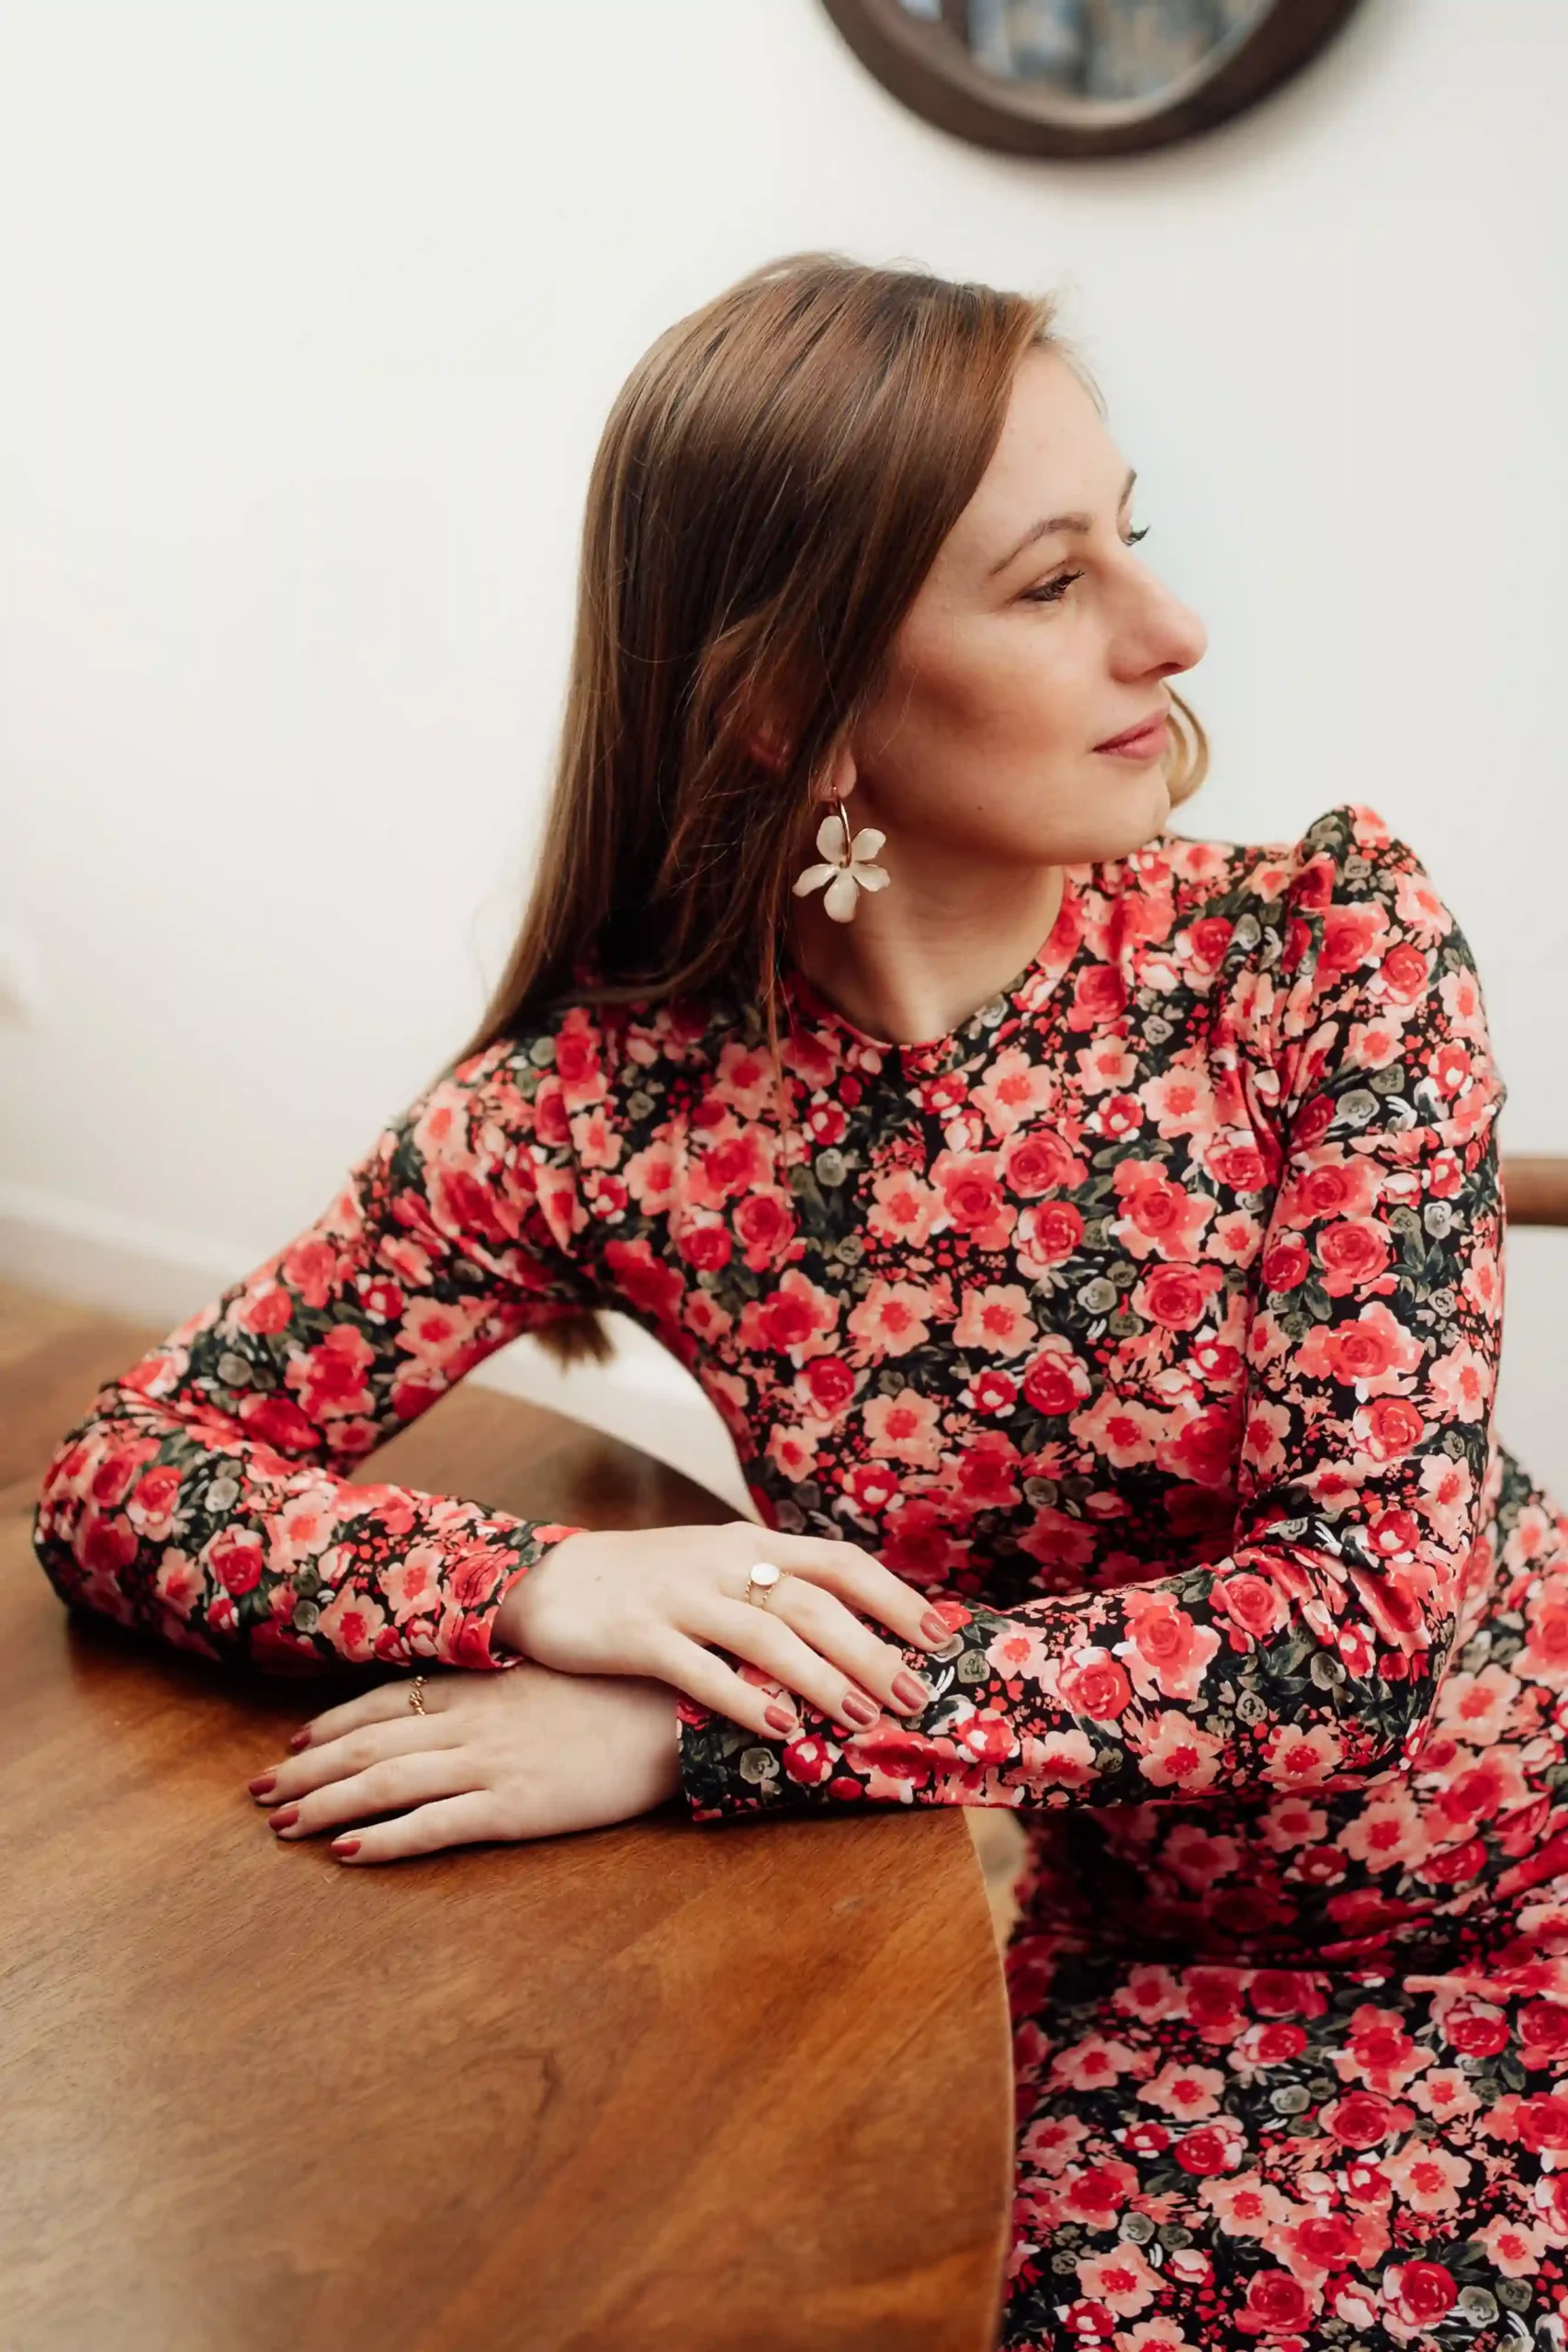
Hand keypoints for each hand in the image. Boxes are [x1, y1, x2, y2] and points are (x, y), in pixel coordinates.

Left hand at [246, 1666, 682, 1863]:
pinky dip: (387, 1839)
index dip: (334, 1725)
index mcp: (482, 1687)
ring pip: (386, 1784)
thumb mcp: (559, 1669)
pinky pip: (436, 1825)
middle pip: (369, 1745)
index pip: (386, 1702)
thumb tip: (481, 1676)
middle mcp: (473, 1723)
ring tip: (281, 1826)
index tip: (293, 1744)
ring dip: (326, 1804)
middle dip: (307, 1770)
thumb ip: (511, 1676)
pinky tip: (348, 1853)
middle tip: (258, 1793)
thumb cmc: (627, 1685)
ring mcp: (491, 1764)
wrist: (679, 1707)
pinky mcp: (517, 1807)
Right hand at [496, 1520, 952, 1743]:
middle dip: (872, 1651)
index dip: (895, 1598)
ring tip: (863, 1717)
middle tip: (916, 1696)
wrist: (546, 1581)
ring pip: (768, 1636)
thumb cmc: (646, 1583)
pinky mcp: (640, 1634)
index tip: (941, 1637)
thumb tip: (852, 1627)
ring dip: (822, 1679)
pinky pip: (701, 1669)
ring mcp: (681, 1597)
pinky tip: (780, 1730)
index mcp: (749, 1544)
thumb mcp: (715, 1567)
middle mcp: (723, 1563)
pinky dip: (745, 1700)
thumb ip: (773, 1586)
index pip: (839, 1563)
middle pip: (815, 1604)